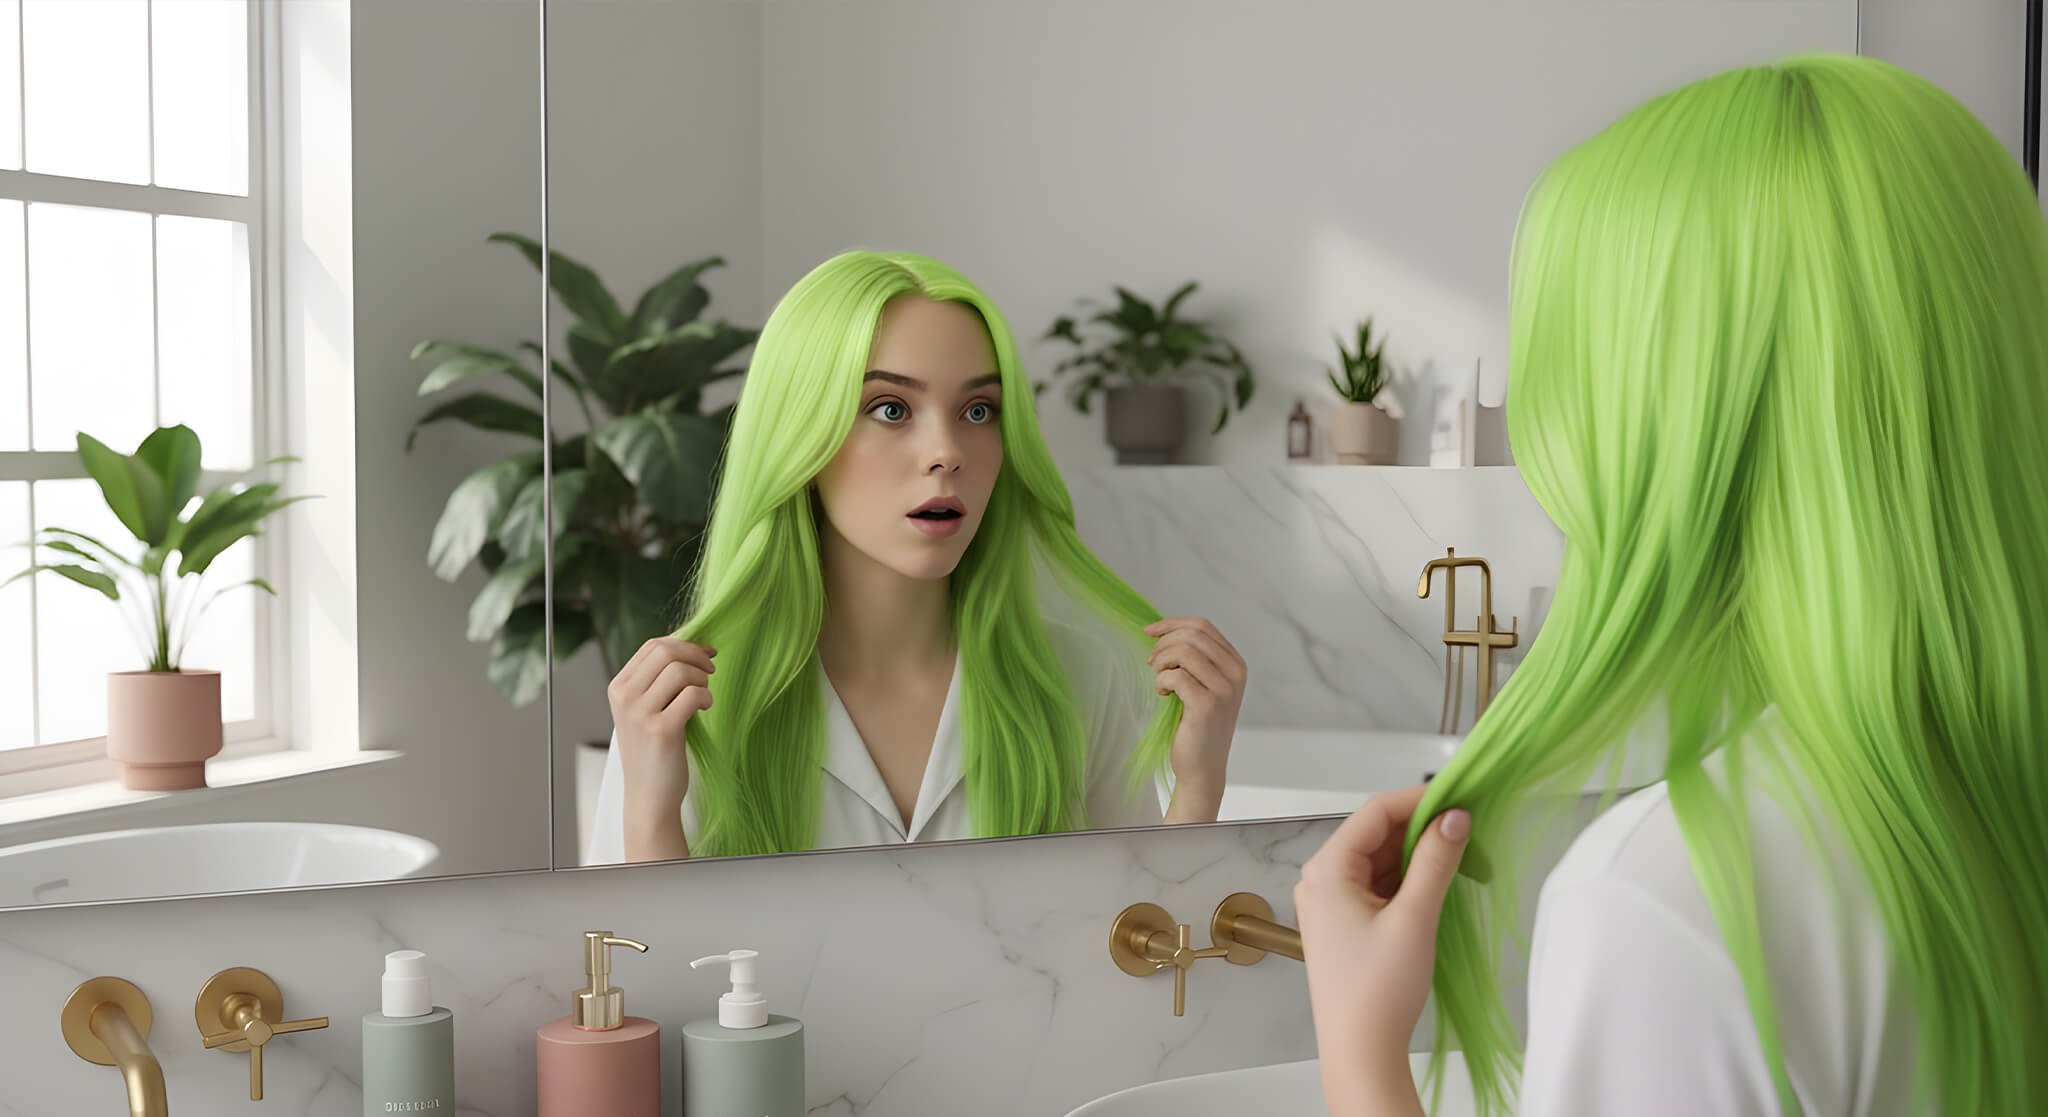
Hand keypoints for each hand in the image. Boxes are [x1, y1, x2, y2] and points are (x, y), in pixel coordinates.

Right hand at [607, 637, 716, 831]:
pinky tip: (705, 708)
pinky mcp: (661, 730)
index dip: (685, 644)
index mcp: (618, 687)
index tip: (705, 654)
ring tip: (704, 695)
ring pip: (680, 671)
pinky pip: (693, 695)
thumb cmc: (653, 751)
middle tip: (711, 671)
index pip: (653, 646)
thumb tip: (692, 647)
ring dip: (702, 679)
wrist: (648, 796)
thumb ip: (657, 680)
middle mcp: (625, 697)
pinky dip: (706, 697)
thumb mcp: (643, 710)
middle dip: (696, 656)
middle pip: (666, 652)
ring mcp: (640, 714)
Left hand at [1144, 616, 1245, 793]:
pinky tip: (1163, 693)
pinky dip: (1161, 681)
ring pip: (1184, 651)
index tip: (1149, 631)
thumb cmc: (1196, 724)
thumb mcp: (1202, 684)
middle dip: (1163, 644)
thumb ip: (1193, 658)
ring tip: (1159, 680)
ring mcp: (1224, 689)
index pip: (1203, 626)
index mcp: (1236, 664)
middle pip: (1193, 635)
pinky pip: (1175, 675)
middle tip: (1151, 663)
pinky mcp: (1207, 705)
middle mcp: (1235, 673)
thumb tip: (1160, 630)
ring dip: (1161, 662)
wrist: (1202, 766)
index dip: (1172, 623)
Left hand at [1295, 785, 1471, 1112]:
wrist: (1360, 1051)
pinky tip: (1441, 883)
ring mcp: (1331, 900)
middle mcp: (1321, 878)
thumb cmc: (1378, 989)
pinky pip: (1378, 883)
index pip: (1375, 812)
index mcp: (1327, 869)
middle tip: (1472, 832)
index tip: (1462, 798)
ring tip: (1465, 860)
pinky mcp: (1345, 921)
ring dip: (1421, 856)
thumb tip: (1455, 817)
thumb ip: (1436, 861)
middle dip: (1425, 830)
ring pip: (1381, 859)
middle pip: (1377, 833)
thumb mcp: (1414, 917)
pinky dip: (1410, 879)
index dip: (1420, 799)